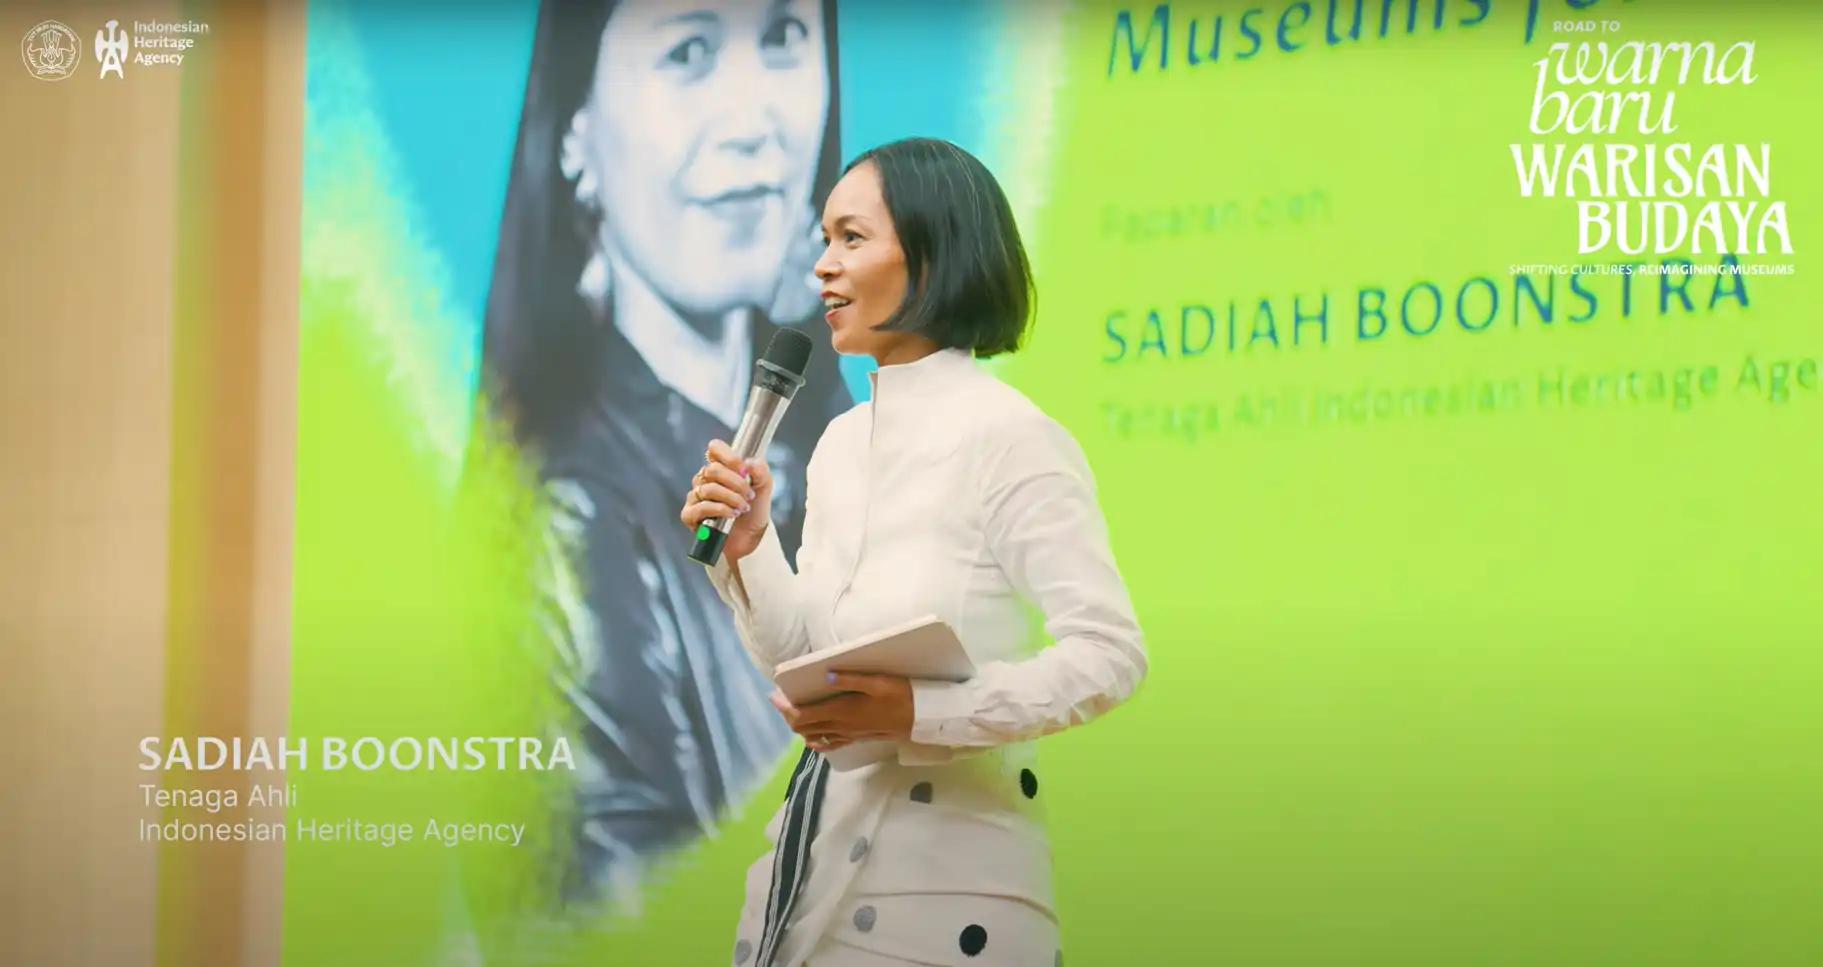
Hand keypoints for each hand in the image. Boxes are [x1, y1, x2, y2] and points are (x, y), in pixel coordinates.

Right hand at [679, 440, 772, 562]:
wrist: (751, 538)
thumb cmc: (754, 510)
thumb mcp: (764, 487)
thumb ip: (761, 471)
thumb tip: (749, 462)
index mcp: (720, 468)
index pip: (715, 448)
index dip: (729, 456)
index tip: (744, 469)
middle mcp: (704, 479)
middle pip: (712, 469)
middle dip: (736, 482)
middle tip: (749, 495)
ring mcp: (695, 496)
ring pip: (709, 488)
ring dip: (731, 498)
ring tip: (742, 508)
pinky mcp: (690, 515)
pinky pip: (701, 506)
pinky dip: (720, 509)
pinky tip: (732, 515)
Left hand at [770, 674, 914, 752]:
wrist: (921, 718)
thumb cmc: (901, 695)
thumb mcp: (878, 681)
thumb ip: (850, 679)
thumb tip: (825, 675)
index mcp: (841, 711)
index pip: (802, 716)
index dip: (784, 708)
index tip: (774, 694)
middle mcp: (840, 726)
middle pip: (803, 727)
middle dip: (787, 714)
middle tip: (781, 699)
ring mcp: (848, 735)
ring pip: (813, 736)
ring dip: (800, 725)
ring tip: (794, 710)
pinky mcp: (856, 738)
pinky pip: (830, 744)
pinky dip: (816, 740)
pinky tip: (814, 737)